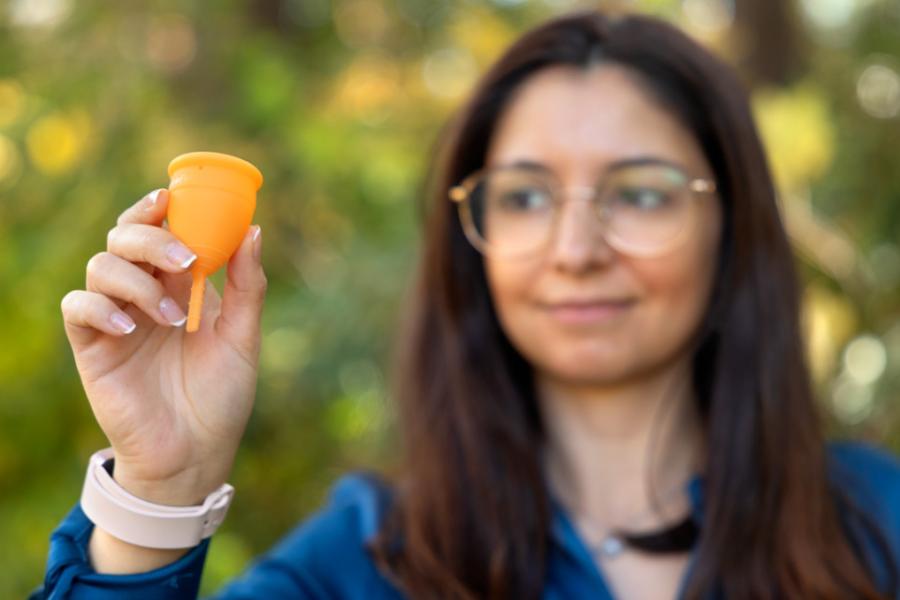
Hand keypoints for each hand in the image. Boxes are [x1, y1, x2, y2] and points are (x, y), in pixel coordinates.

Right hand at [60, 189, 265, 504]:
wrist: (196, 454)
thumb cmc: (221, 397)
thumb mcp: (243, 338)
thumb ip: (247, 287)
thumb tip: (254, 230)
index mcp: (180, 286)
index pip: (160, 231)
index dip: (158, 208)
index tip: (172, 196)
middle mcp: (144, 295)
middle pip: (125, 237)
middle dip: (150, 236)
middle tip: (184, 258)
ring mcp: (116, 319)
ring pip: (101, 265)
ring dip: (137, 280)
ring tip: (172, 318)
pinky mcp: (93, 348)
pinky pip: (77, 308)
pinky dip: (100, 307)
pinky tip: (130, 328)